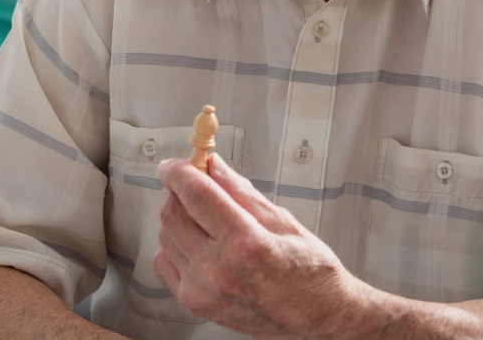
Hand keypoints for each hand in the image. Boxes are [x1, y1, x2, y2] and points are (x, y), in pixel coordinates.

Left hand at [151, 154, 376, 339]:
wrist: (317, 317)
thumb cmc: (310, 273)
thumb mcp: (282, 221)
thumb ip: (241, 192)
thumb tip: (214, 167)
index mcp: (245, 243)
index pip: (195, 194)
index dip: (178, 171)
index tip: (175, 164)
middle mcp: (219, 269)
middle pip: (172, 213)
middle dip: (177, 191)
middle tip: (192, 183)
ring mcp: (203, 290)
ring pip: (165, 236)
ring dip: (177, 217)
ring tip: (202, 216)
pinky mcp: (196, 304)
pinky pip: (165, 263)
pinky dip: (174, 246)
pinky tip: (195, 242)